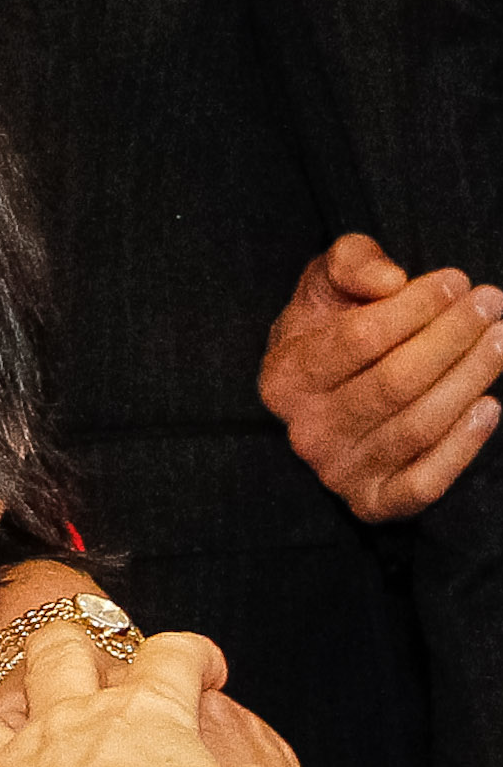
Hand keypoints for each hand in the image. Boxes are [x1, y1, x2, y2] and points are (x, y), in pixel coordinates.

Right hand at [260, 233, 502, 521]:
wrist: (327, 396)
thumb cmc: (331, 329)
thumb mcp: (327, 283)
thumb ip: (351, 263)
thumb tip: (390, 281)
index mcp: (285, 376)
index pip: (356, 340)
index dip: (413, 309)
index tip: (455, 280)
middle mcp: (306, 430)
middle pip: (393, 383)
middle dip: (451, 338)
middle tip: (491, 304)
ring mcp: (338, 472)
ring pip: (416, 427)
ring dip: (469, 380)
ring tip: (501, 340)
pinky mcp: (373, 502)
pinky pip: (423, 482)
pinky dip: (462, 447)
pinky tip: (490, 406)